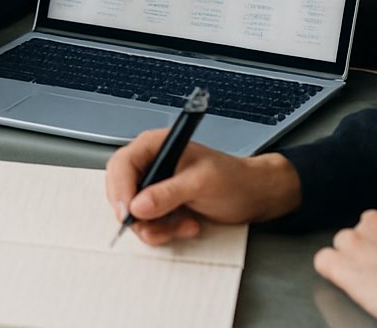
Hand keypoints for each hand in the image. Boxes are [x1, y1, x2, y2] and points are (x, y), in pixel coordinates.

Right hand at [104, 131, 301, 244]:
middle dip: (138, 214)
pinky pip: (148, 222)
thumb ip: (167, 194)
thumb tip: (137, 206)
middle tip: (157, 227)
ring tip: (184, 226)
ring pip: (133, 212)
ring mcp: (155, 185)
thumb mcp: (201, 184)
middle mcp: (151, 163)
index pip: (122, 165)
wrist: (256, 196)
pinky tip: (187, 225)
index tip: (129, 214)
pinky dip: (164, 231)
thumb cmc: (234, 180)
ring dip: (156, 227)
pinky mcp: (161, 204)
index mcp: (156, 145)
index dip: (121, 190)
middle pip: (121, 190)